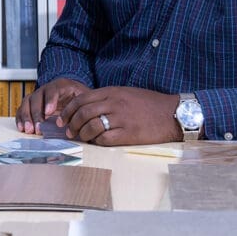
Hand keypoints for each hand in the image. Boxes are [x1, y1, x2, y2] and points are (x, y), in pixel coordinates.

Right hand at [14, 78, 88, 133]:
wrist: (75, 97)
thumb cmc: (81, 100)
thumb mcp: (85, 100)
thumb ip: (83, 107)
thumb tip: (82, 120)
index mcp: (61, 85)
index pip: (53, 90)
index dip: (50, 100)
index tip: (49, 112)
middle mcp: (47, 89)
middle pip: (37, 97)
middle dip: (36, 113)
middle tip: (38, 127)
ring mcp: (38, 96)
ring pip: (27, 102)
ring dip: (27, 117)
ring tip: (29, 130)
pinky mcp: (32, 104)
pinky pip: (22, 108)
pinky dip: (21, 118)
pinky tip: (22, 128)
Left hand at [58, 86, 180, 145]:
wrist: (173, 113)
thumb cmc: (150, 104)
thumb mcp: (126, 93)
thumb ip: (107, 97)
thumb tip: (87, 107)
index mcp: (112, 92)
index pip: (81, 99)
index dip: (68, 110)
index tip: (63, 118)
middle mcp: (115, 103)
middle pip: (83, 113)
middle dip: (71, 123)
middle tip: (68, 131)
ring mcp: (122, 118)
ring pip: (91, 126)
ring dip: (82, 134)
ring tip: (82, 138)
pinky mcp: (130, 134)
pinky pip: (106, 139)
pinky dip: (97, 142)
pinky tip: (97, 143)